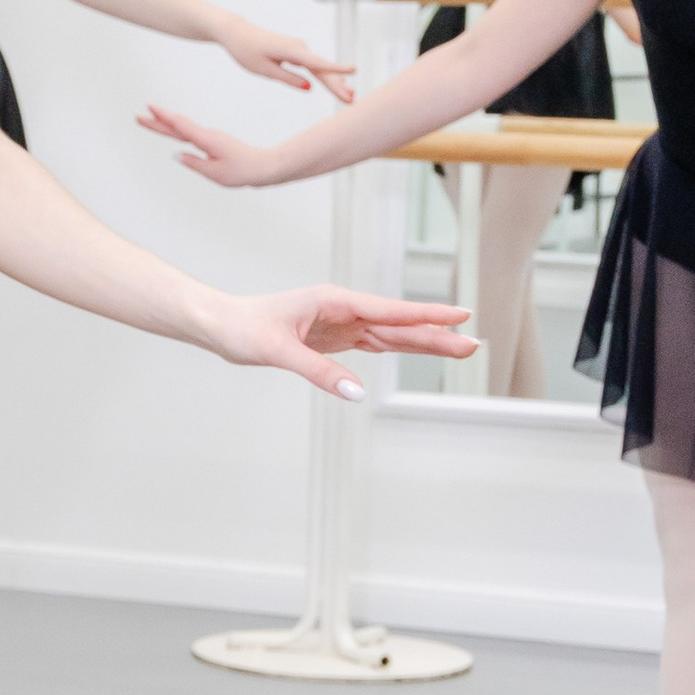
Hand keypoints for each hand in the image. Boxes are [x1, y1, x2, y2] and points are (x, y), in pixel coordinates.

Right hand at [139, 102, 283, 188]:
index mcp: (207, 140)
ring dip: (166, 124)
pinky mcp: (213, 143)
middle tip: (139, 116)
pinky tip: (173, 130)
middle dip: (157, 121)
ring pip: (183, 129)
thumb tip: (177, 155)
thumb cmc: (242, 171)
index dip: (162, 118)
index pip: (180, 126)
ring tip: (150, 120)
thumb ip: (194, 163)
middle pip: (177, 126)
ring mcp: (210, 138)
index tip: (148, 108)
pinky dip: (178, 130)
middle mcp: (207, 136)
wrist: (264, 166)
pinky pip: (191, 135)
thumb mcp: (215, 173)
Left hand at [208, 284, 473, 397]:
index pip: (390, 311)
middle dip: (436, 333)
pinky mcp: (334, 338)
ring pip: (391, 334)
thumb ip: (318, 372)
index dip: (427, 315)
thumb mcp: (277, 351)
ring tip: (460, 348)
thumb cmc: (243, 329)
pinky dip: (399, 348)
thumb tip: (355, 393)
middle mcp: (342, 309)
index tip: (460, 315)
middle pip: (398, 324)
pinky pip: (375, 343)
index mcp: (333, 301)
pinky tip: (421, 349)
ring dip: (424, 342)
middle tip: (474, 344)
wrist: (220, 325)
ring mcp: (340, 323)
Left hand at [219, 21, 353, 101]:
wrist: (236, 32)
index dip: (336, 69)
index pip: (317, 63)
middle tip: (351, 100)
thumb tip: (309, 86)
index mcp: (291, 51)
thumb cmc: (246, 50)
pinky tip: (337, 83)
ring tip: (348, 96)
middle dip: (337, 84)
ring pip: (320, 68)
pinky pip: (313, 65)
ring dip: (334, 81)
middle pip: (322, 68)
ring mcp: (298, 48)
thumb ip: (288, 78)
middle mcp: (299, 47)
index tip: (354, 70)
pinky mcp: (295, 52)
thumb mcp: (264, 69)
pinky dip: (324, 75)